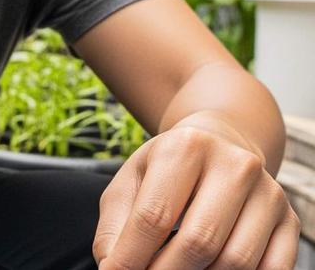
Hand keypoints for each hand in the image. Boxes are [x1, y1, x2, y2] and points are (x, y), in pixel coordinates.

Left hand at [93, 114, 300, 268]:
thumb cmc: (166, 169)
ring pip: (236, 261)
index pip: (154, 216)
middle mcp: (235, 165)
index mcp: (186, 147)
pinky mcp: (290, 220)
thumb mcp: (130, 183)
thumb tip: (113, 267)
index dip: (131, 256)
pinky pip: (271, 269)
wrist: (219, 145)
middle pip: (199, 242)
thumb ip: (115, 225)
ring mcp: (269, 193)